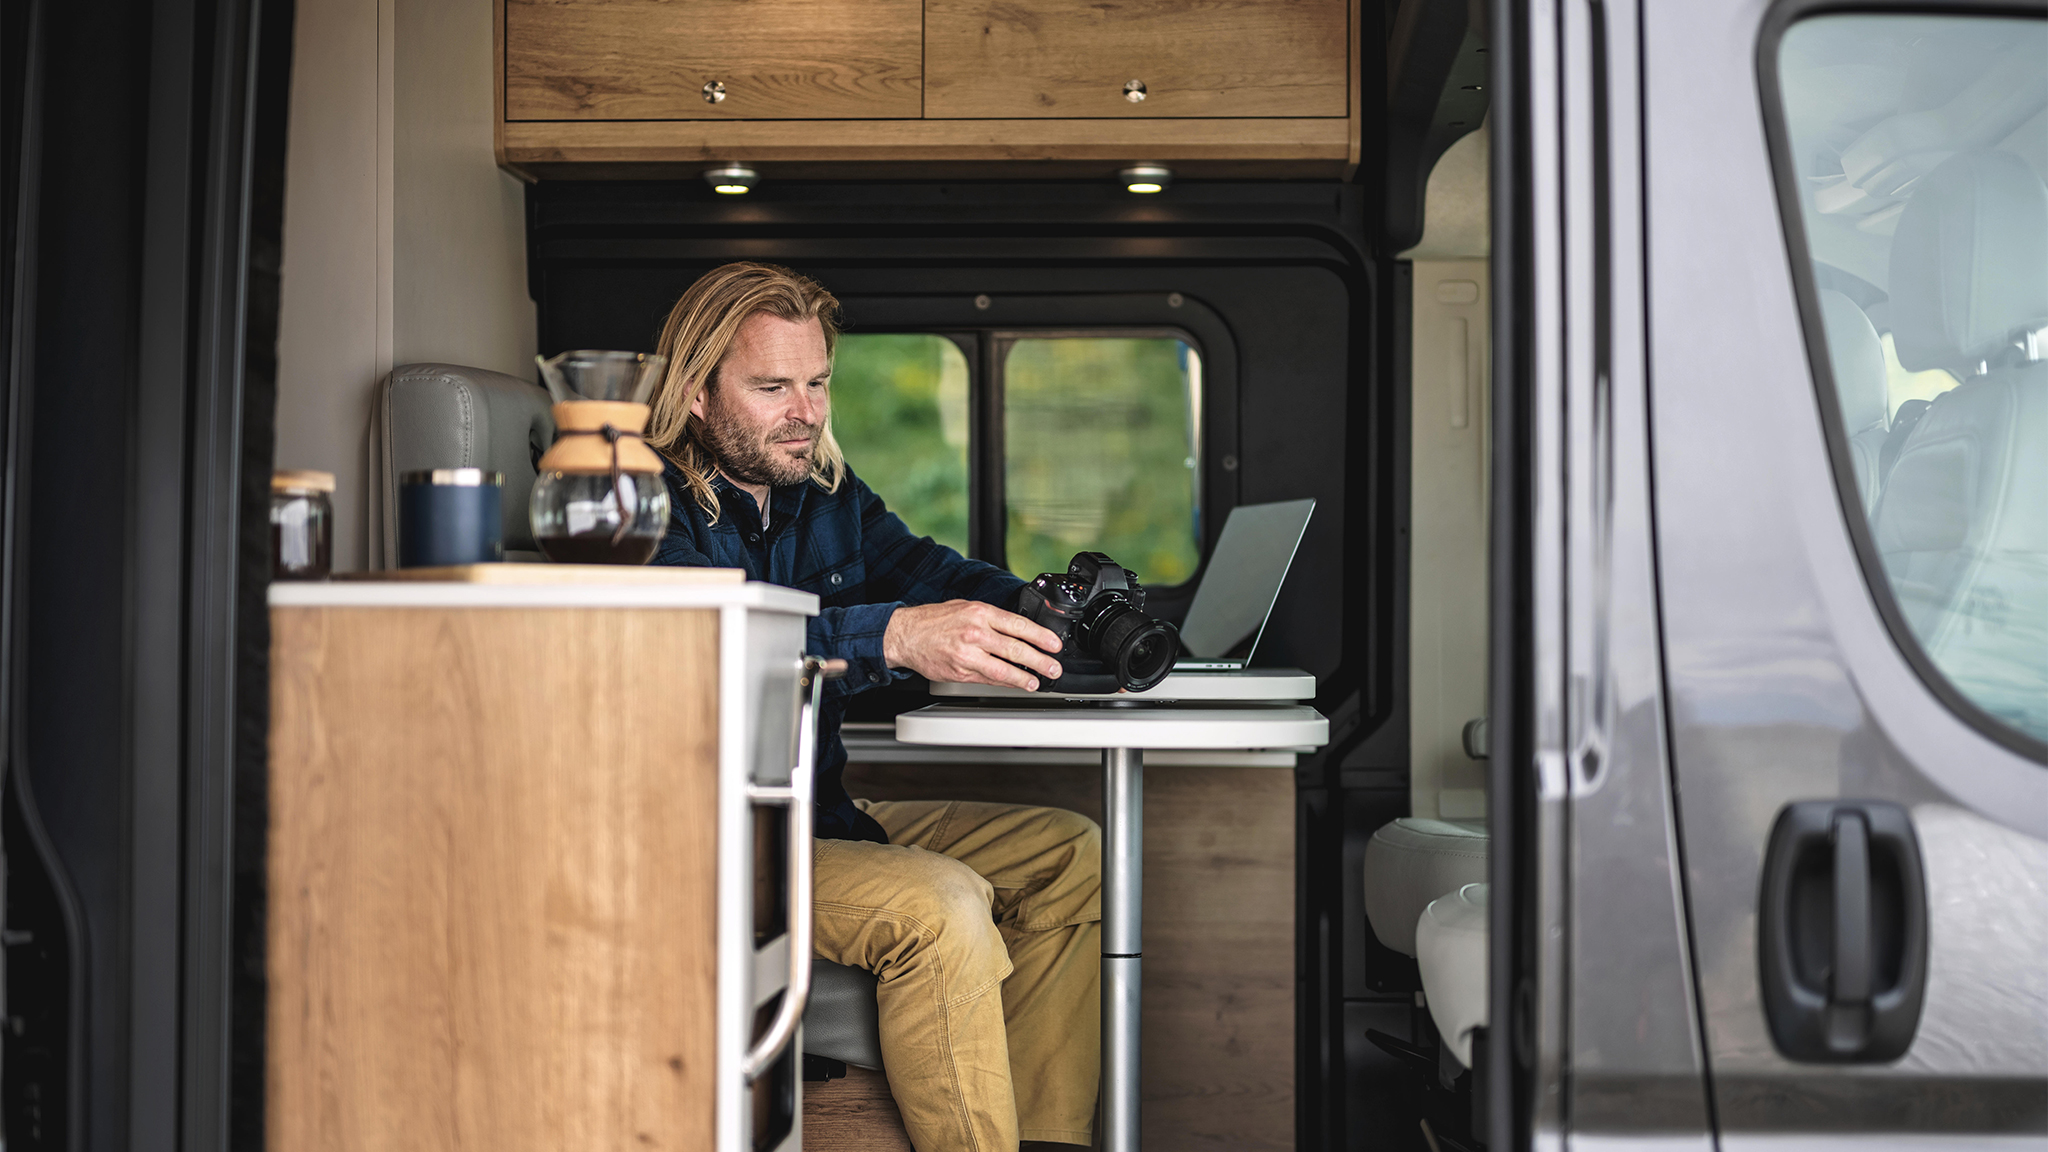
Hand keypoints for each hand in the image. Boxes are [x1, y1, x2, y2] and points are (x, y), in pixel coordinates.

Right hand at [882, 600, 1063, 689]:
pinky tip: (1015, 683)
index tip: (1055, 645)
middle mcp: (974, 633)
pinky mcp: (959, 672)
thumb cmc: (936, 620)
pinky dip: (1004, 682)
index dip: (1041, 636)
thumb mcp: (967, 607)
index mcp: (979, 613)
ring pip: (1002, 669)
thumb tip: (1021, 630)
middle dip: (1040, 661)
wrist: (905, 635)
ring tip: (1037, 681)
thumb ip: (993, 618)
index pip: (1018, 625)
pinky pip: (987, 679)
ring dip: (1024, 677)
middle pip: (1015, 649)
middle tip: (1054, 667)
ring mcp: (967, 655)